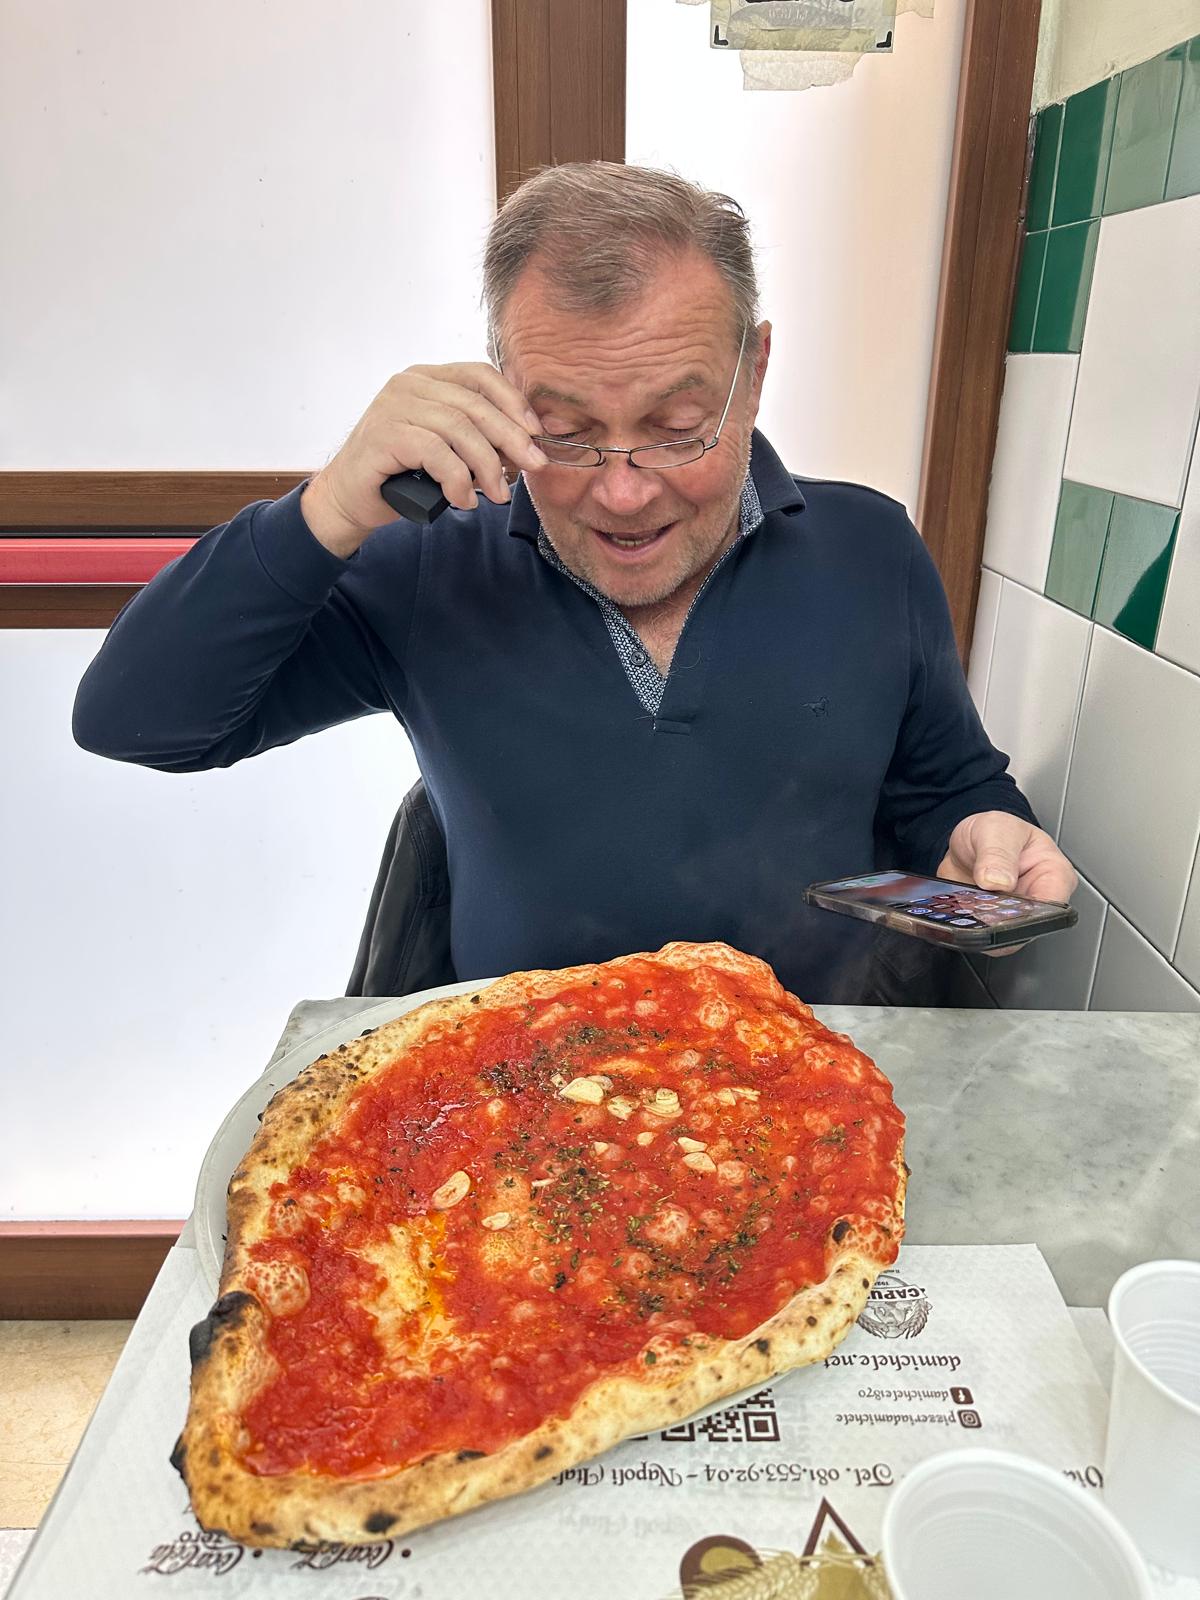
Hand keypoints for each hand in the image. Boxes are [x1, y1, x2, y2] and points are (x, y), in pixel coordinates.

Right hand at [300, 363, 549, 557]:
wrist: (349, 498)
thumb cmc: (401, 474)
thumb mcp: (445, 448)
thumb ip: (476, 437)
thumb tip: (524, 444)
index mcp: (427, 378)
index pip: (479, 374)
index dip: (513, 401)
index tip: (536, 431)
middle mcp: (409, 384)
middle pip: (475, 404)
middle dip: (511, 437)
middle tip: (533, 465)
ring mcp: (393, 406)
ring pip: (459, 429)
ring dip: (486, 465)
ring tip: (497, 494)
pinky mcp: (384, 433)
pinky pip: (436, 453)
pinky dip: (457, 480)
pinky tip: (463, 499)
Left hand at [937, 811, 1077, 957]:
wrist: (966, 841)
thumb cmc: (995, 831)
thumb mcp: (996, 830)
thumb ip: (998, 853)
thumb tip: (999, 880)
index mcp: (1053, 874)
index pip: (1053, 906)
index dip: (1029, 914)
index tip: (1002, 909)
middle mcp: (1038, 899)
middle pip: (1027, 927)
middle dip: (999, 923)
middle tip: (977, 907)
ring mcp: (1014, 914)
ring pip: (1002, 937)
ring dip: (979, 926)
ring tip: (964, 905)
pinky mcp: (991, 923)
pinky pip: (981, 936)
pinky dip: (966, 926)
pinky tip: (955, 912)